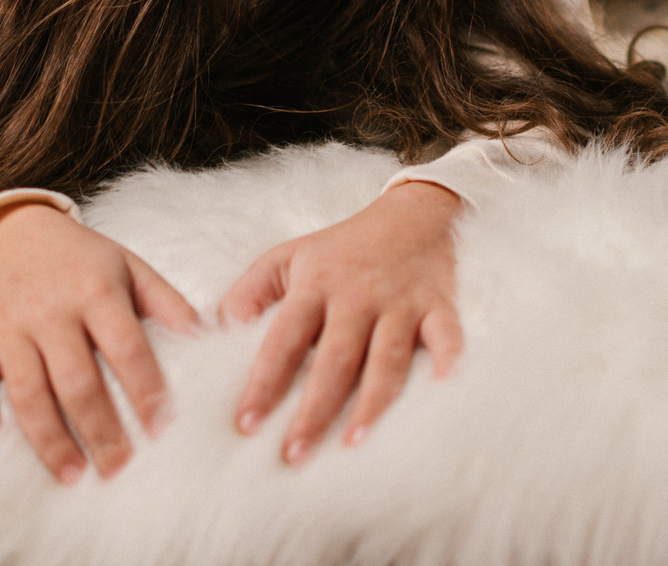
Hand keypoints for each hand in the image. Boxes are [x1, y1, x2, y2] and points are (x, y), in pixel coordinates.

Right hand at [0, 202, 200, 482]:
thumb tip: (204, 336)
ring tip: (73, 475)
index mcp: (95, 289)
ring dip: (49, 439)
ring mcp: (7, 325)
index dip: (144, 390)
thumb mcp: (128, 265)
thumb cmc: (80, 258)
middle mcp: (49, 309)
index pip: (125, 347)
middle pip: (76, 381)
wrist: (11, 231)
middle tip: (118, 469)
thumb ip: (165, 300)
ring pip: (27, 391)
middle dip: (100, 430)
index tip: (161, 429)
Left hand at [219, 180, 464, 462]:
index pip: (283, 339)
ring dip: (372, 402)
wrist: (413, 213)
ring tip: (354, 442)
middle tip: (294, 454)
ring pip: (386, 357)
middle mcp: (357, 294)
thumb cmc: (341, 247)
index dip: (264, 383)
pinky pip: (447, 336)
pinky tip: (440, 393)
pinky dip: (448, 363)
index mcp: (315, 284)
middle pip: (334, 358)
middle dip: (314, 410)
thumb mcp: (286, 257)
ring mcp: (401, 300)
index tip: (246, 424)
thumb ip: (248, 293)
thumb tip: (219, 332)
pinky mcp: (439, 304)